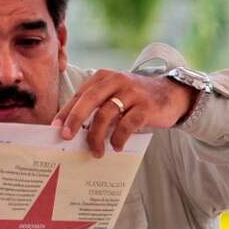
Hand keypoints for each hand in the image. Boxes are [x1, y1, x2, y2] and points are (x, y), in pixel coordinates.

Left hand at [53, 69, 196, 156]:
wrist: (172, 94)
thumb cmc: (136, 98)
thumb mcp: (115, 95)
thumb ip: (98, 106)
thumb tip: (74, 129)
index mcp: (104, 77)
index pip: (80, 95)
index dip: (67, 112)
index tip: (56, 128)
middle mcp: (117, 81)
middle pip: (90, 100)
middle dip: (75, 120)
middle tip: (66, 137)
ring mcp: (132, 93)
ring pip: (106, 114)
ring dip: (97, 136)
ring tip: (96, 151)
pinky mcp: (146, 107)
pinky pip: (127, 125)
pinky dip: (119, 138)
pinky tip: (116, 147)